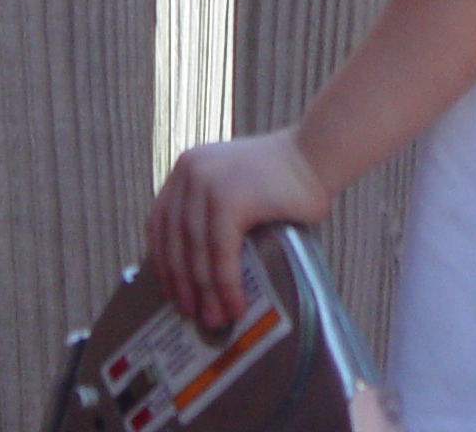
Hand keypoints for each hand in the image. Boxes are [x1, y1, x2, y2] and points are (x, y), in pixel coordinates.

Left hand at [146, 129, 330, 330]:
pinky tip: (235, 305)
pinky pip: (221, 254)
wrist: (316, 156)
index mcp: (187, 168)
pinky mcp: (229, 200)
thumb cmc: (283, 177)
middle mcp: (190, 172)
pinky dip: (226, 285)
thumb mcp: (233, 184)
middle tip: (191, 313)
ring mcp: (207, 184)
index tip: (170, 290)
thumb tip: (197, 271)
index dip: (162, 260)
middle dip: (182, 283)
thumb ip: (211, 211)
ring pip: (197, 251)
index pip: (160, 221)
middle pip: (175, 240)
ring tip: (215, 318)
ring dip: (205, 292)